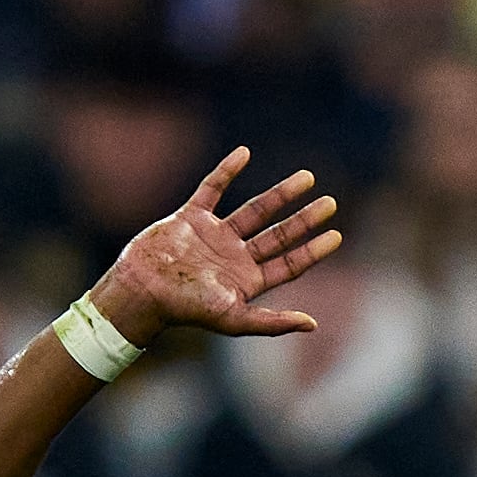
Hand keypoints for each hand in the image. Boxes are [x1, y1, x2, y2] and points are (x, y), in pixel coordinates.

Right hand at [87, 146, 340, 347]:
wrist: (140, 291)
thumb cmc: (184, 309)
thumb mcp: (233, 319)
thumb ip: (271, 322)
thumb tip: (313, 323)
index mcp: (245, 281)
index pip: (288, 264)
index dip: (312, 250)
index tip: (336, 235)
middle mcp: (233, 257)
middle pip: (278, 235)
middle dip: (304, 220)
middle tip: (330, 203)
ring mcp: (212, 236)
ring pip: (254, 210)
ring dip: (280, 195)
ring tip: (308, 178)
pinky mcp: (189, 219)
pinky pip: (212, 189)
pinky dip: (226, 171)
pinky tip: (245, 153)